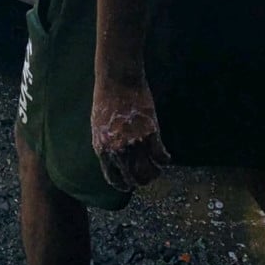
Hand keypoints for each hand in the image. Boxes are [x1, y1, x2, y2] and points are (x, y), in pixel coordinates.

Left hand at [91, 78, 169, 192]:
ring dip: (155, 173)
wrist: (118, 80)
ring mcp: (135, 144)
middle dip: (141, 181)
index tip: (130, 183)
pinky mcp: (150, 134)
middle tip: (147, 176)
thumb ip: (106, 146)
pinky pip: (161, 156)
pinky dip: (164, 159)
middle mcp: (119, 151)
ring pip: (149, 172)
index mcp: (103, 150)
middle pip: (134, 179)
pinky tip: (165, 157)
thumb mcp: (98, 128)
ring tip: (157, 169)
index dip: (124, 184)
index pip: (114, 179)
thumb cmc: (106, 100)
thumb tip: (114, 161)